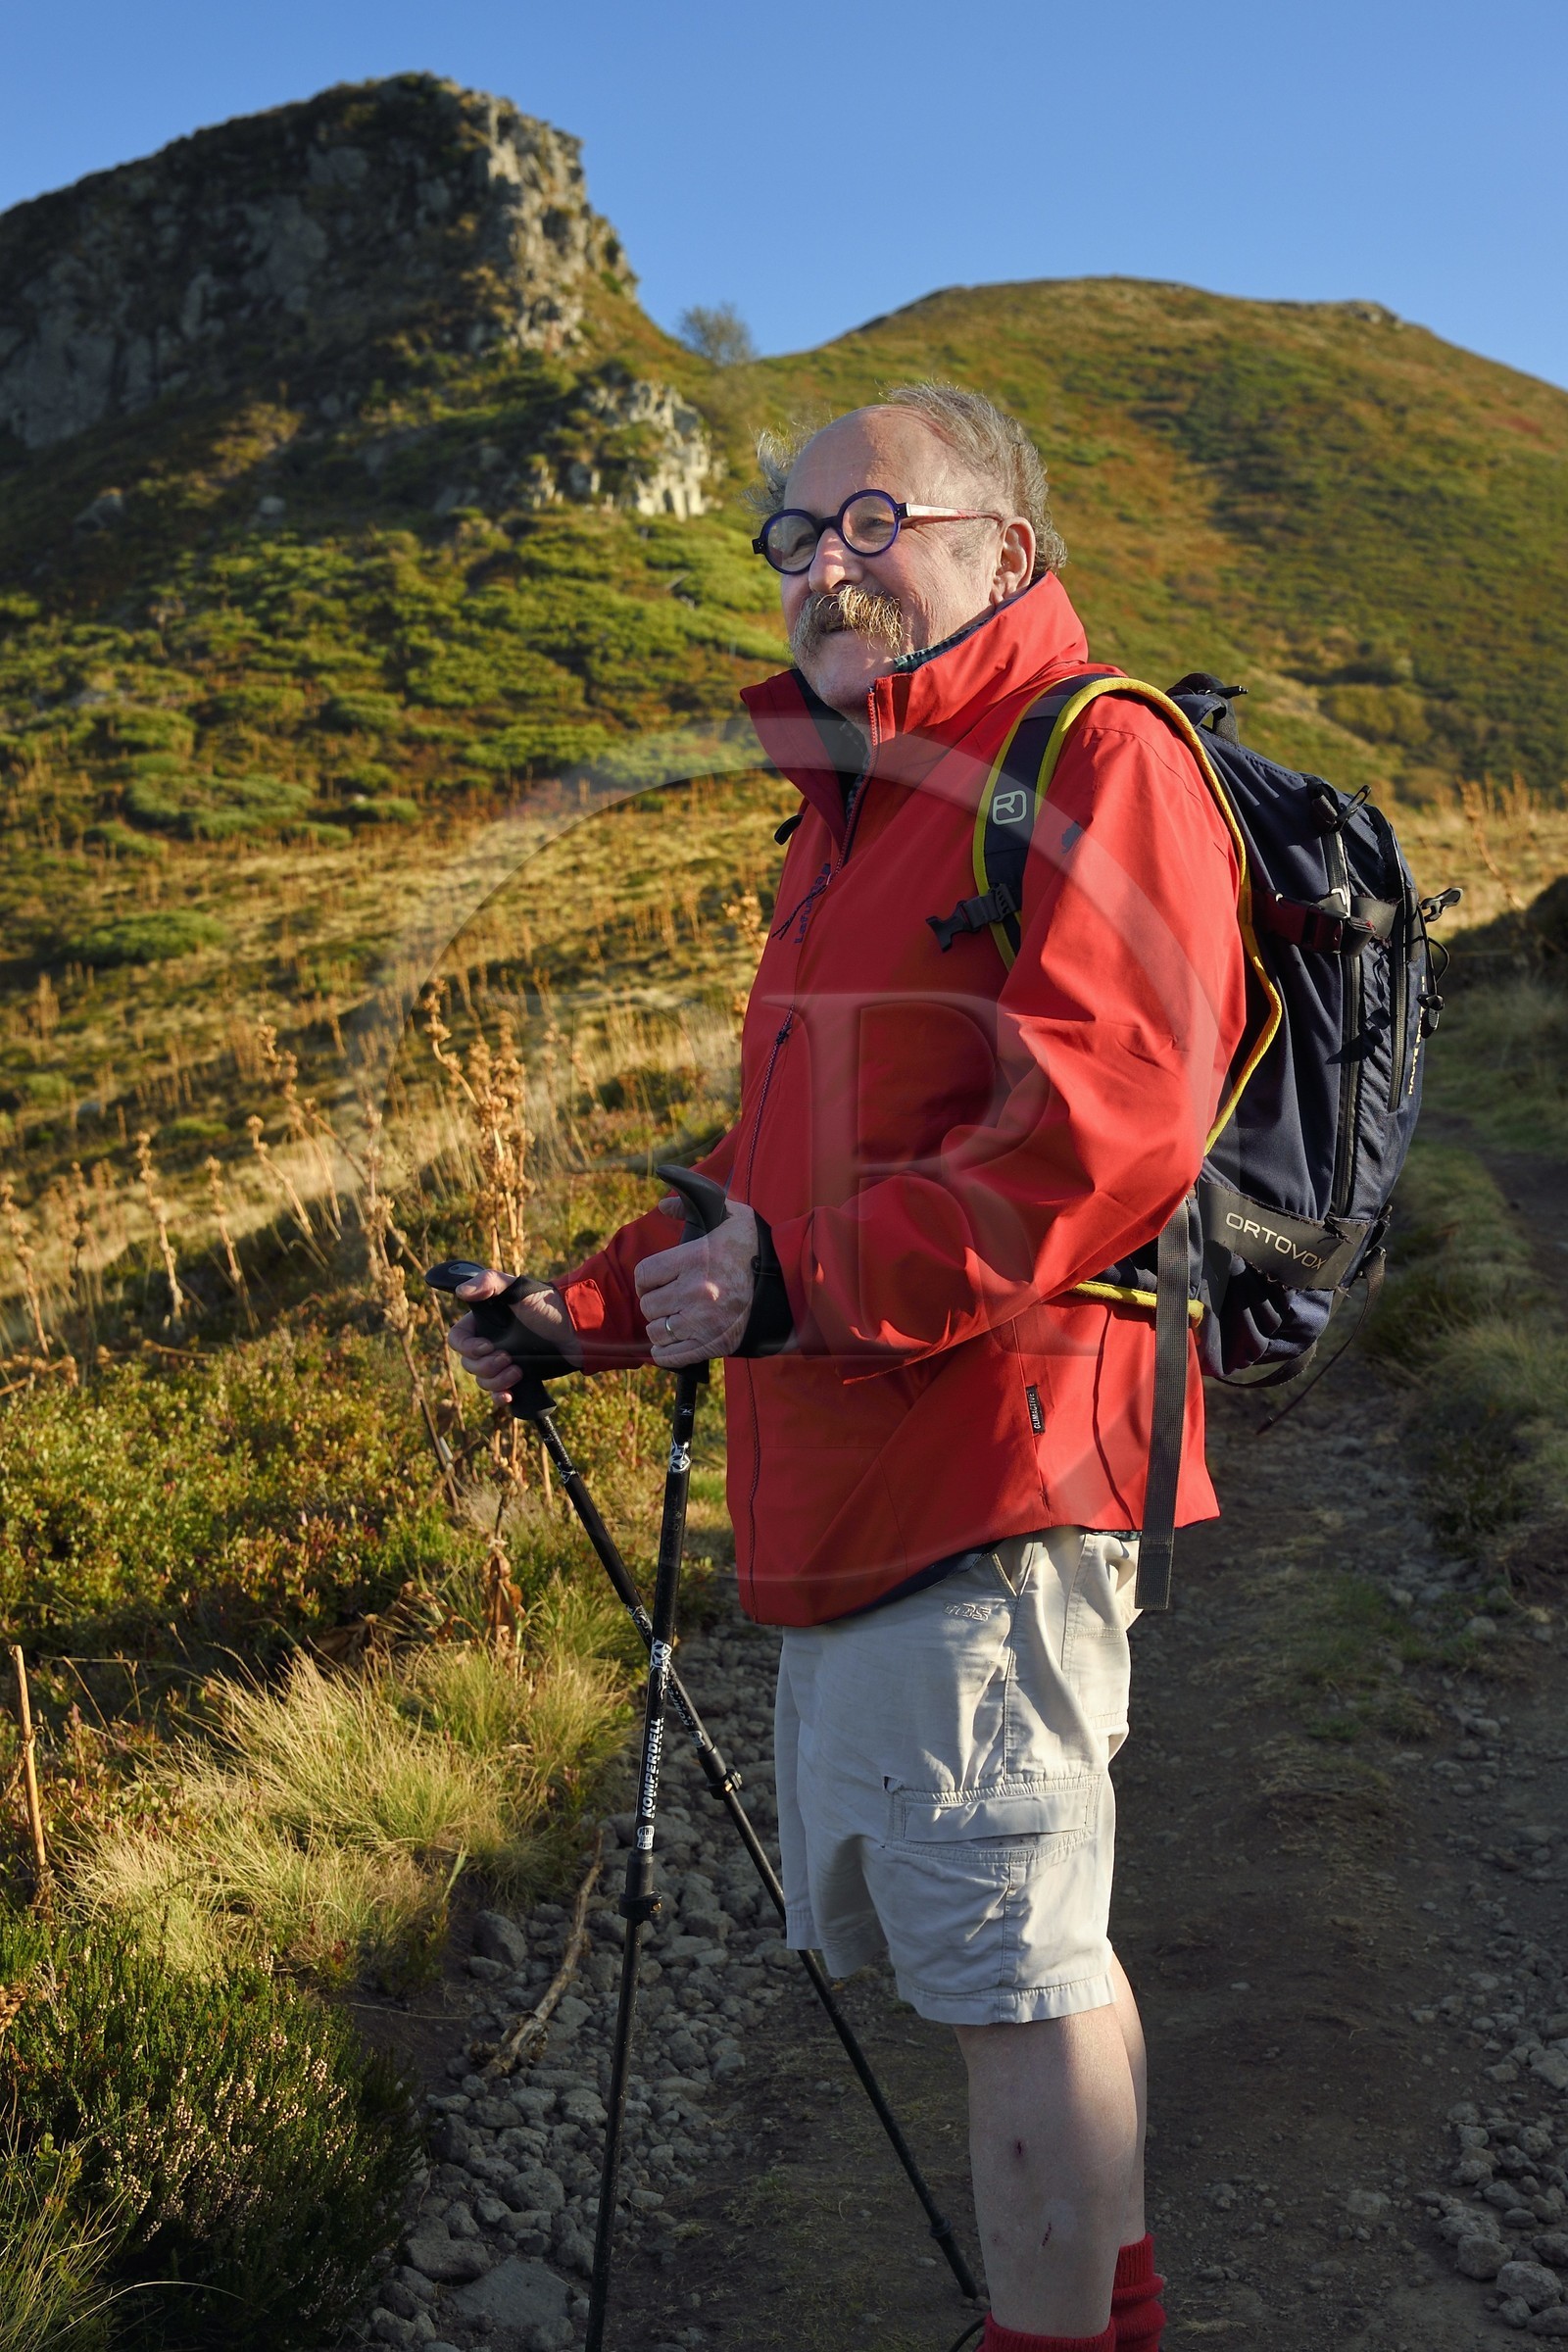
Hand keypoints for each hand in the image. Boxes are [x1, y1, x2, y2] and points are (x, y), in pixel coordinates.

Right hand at [446, 1270, 581, 1399]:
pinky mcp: (518, 1378)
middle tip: (508, 1358)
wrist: (577, 1328)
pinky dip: (500, 1397)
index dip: (466, 1346)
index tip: (486, 1346)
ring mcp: (504, 1362)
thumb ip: (489, 1282)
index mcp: (484, 1322)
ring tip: (518, 1371)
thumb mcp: (518, 1288)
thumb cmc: (547, 1304)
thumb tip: (461, 1292)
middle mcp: (490, 1343)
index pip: (458, 1339)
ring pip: (483, 1381)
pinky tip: (510, 1395)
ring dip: (496, 1381)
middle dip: (486, 1366)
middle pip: (469, 1364)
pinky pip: (499, 1395)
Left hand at [635, 1200, 758, 1365]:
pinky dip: (666, 1352)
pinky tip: (670, 1343)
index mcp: (694, 1259)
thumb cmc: (757, 1250)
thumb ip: (692, 1204)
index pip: (644, 1274)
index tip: (655, 1279)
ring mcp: (701, 1322)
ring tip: (673, 1319)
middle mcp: (694, 1292)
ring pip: (656, 1330)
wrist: (790, 1286)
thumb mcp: (733, 1216)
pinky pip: (671, 1355)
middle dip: (656, 1301)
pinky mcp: (711, 1345)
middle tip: (669, 1298)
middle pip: (648, 1304)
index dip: (647, 1278)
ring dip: (661, 1326)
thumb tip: (663, 1204)